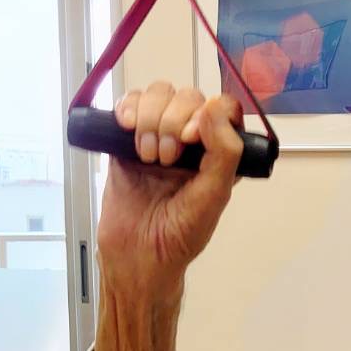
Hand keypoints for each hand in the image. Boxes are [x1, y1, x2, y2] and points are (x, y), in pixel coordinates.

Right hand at [95, 82, 243, 298]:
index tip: (191, 138)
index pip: (221, 107)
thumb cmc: (179, 236)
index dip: (206, 112)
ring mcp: (158, 138)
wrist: (136, 255)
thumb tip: (215, 109)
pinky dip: (126, 109)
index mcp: (218, 153)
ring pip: (157, 95)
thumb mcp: (214, 197)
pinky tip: (126, 129)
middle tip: (165, 159)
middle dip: (172, 121)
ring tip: (148, 155)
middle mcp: (190, 142)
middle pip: (186, 96)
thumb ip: (224, 153)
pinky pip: (128, 106)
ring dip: (150, 118)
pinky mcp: (126, 142)